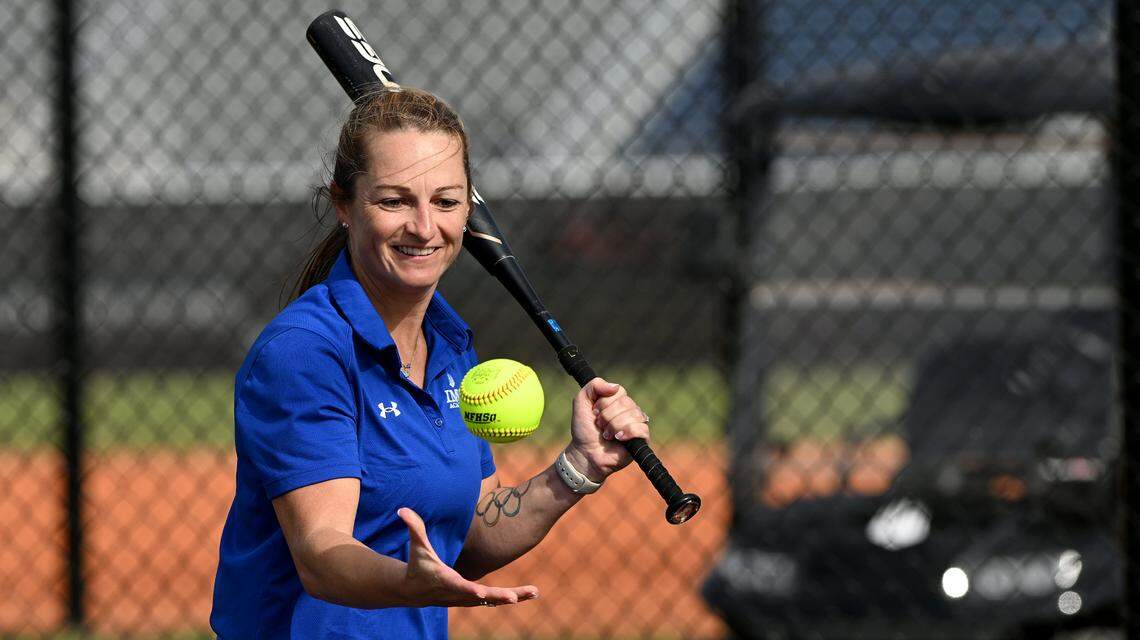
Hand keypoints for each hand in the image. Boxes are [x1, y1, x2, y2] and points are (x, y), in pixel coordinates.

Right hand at [398, 508, 537, 606]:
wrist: (413, 591)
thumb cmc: (417, 565)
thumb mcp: (417, 547)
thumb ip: (414, 528)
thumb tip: (402, 510)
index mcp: (447, 580)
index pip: (459, 586)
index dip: (470, 590)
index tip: (482, 593)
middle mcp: (459, 593)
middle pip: (482, 597)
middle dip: (500, 596)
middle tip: (516, 597)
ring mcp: (467, 599)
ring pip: (493, 600)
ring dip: (514, 597)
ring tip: (535, 592)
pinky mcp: (473, 600)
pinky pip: (494, 600)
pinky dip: (511, 597)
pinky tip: (529, 594)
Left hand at [564, 378, 650, 482]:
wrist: (585, 453)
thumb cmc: (584, 429)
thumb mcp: (581, 402)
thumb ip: (593, 386)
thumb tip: (615, 386)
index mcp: (618, 400)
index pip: (619, 390)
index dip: (604, 402)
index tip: (594, 412)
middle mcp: (630, 410)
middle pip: (626, 402)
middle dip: (607, 415)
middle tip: (599, 425)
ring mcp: (637, 424)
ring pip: (633, 415)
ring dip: (614, 426)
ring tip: (606, 435)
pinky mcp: (642, 439)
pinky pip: (642, 429)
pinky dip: (627, 432)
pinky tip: (618, 438)